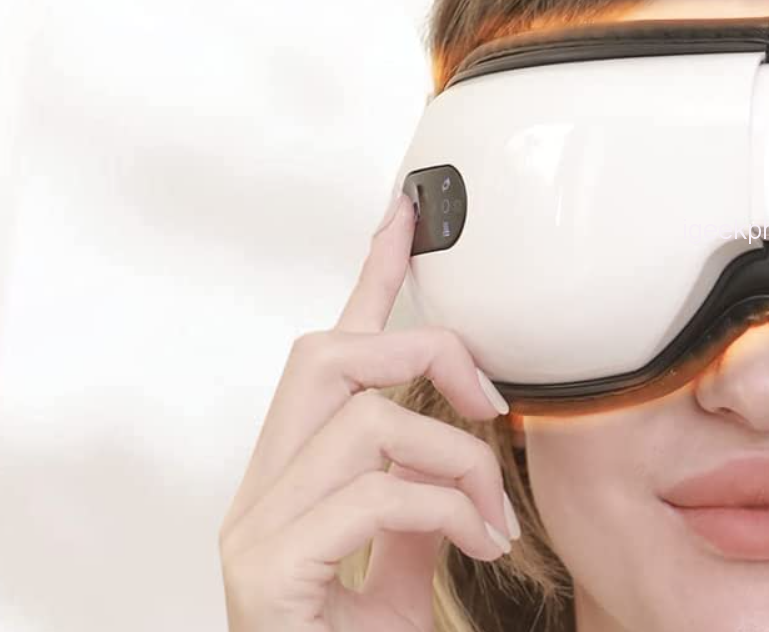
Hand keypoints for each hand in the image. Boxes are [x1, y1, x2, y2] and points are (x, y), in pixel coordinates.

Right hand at [218, 192, 520, 631]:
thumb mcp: (410, 567)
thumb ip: (425, 503)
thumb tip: (466, 451)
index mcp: (300, 476)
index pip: (331, 350)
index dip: (372, 274)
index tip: (408, 210)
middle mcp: (264, 489)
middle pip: (328, 354)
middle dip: (425, 352)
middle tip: (491, 402)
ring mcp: (258, 528)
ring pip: (364, 416)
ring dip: (458, 457)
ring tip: (498, 520)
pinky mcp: (269, 569)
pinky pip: (374, 492)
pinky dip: (447, 508)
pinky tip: (479, 546)